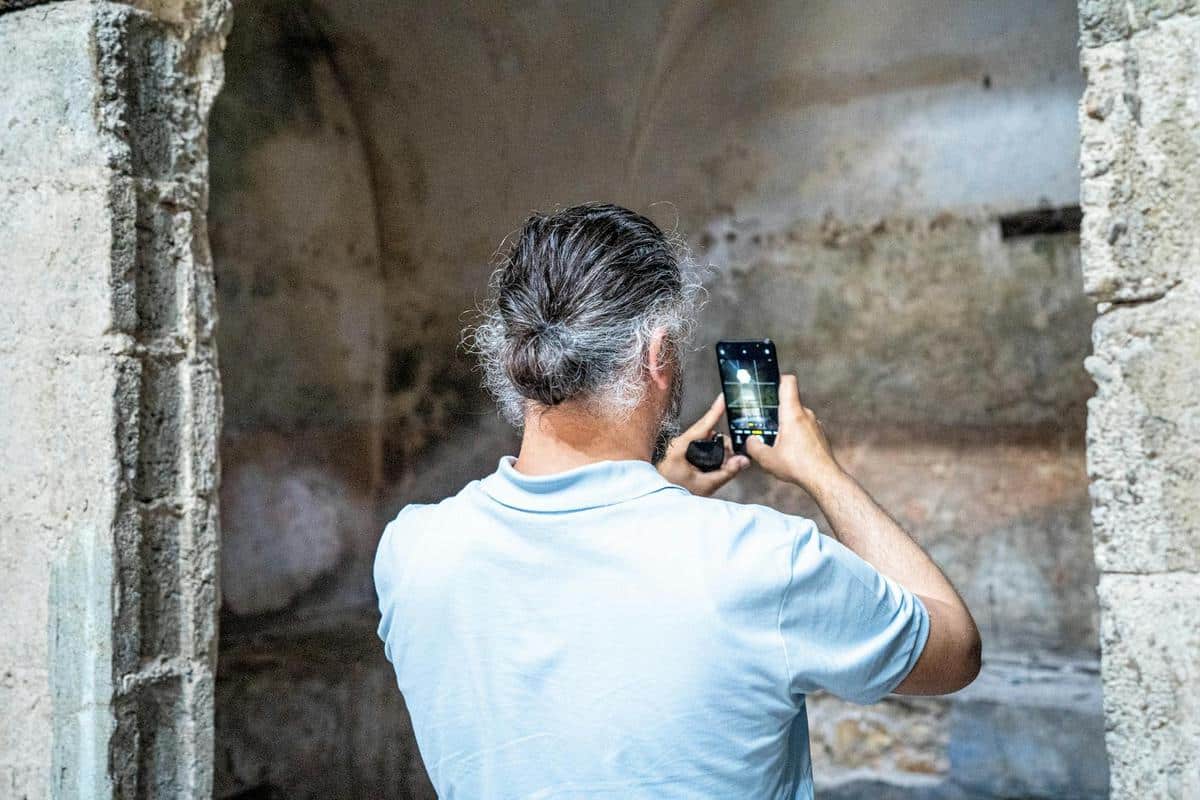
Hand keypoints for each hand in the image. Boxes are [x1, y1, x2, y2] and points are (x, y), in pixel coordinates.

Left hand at [657, 394, 749, 496]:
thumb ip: (726, 472)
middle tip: (733, 461)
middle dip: (725, 445)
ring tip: (722, 468)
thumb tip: (742, 461)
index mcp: (681, 447)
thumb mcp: (705, 484)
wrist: (660, 499)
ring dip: (719, 451)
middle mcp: (680, 442)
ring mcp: (681, 446)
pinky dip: (712, 454)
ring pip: (707, 440)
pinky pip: (702, 446)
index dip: (715, 411)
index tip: (723, 398)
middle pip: (710, 433)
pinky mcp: (683, 451)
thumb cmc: (676, 491)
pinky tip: (715, 467)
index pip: (703, 425)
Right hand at [745, 375, 843, 493]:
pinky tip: (790, 451)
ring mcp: (815, 424)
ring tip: (777, 443)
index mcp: (792, 413)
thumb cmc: (799, 466)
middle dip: (776, 412)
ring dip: (786, 426)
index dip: (777, 378)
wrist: (824, 479)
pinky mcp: (820, 435)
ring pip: (797, 418)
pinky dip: (796, 436)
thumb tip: (750, 441)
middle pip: (789, 403)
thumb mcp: (767, 458)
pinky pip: (805, 429)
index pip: (788, 382)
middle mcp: (806, 414)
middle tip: (765, 424)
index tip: (769, 383)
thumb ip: (753, 446)